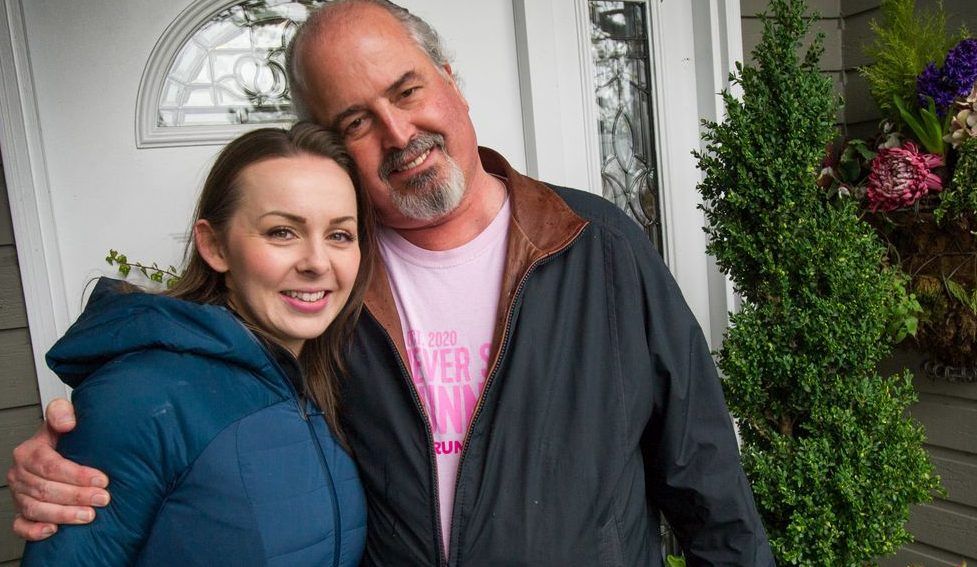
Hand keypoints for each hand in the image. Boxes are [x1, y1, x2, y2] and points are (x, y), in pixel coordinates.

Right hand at [7, 398, 109, 540]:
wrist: (59, 448)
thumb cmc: (64, 436)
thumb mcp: (63, 417)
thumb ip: (62, 412)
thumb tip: (68, 422)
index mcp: (29, 452)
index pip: (51, 466)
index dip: (77, 475)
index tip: (102, 479)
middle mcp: (20, 474)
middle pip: (45, 489)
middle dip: (77, 496)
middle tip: (102, 499)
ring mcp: (19, 495)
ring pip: (36, 509)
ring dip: (64, 515)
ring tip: (89, 516)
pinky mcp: (21, 511)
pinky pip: (20, 526)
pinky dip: (34, 531)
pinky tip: (54, 531)